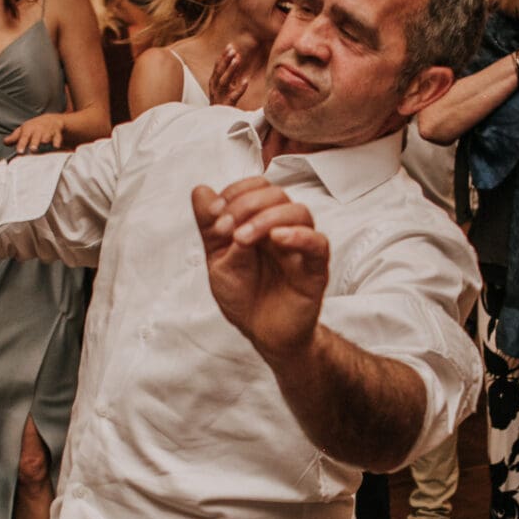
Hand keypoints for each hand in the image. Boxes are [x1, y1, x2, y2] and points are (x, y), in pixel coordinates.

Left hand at [6, 113, 66, 154]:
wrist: (51, 120)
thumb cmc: (34, 127)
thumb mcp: (24, 130)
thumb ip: (15, 137)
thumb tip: (4, 142)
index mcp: (29, 129)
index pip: (24, 137)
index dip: (21, 144)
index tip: (19, 152)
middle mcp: (38, 130)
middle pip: (36, 137)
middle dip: (35, 142)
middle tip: (33, 149)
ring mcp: (48, 131)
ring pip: (47, 137)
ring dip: (46, 140)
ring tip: (44, 144)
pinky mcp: (57, 134)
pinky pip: (57, 138)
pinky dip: (57, 142)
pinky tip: (56, 146)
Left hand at [191, 177, 328, 364]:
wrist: (260, 332)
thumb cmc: (243, 295)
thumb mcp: (217, 259)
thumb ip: (210, 227)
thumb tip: (200, 190)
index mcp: (261, 221)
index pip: (257, 187)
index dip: (235, 192)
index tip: (215, 216)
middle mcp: (283, 228)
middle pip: (277, 194)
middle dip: (246, 204)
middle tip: (227, 229)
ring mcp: (301, 247)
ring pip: (299, 212)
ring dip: (267, 218)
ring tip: (243, 237)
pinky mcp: (315, 270)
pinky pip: (318, 244)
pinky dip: (299, 235)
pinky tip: (277, 238)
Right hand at [208, 41, 257, 107]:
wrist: (217, 123)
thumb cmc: (223, 104)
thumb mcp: (226, 87)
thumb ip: (231, 74)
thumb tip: (237, 58)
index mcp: (214, 84)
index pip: (217, 68)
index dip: (223, 57)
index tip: (229, 46)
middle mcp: (215, 89)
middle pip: (219, 72)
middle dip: (225, 60)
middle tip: (233, 50)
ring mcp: (220, 97)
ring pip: (224, 82)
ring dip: (230, 70)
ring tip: (237, 59)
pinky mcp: (226, 106)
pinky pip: (233, 96)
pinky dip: (239, 88)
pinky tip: (246, 81)